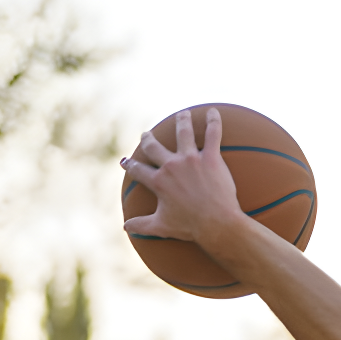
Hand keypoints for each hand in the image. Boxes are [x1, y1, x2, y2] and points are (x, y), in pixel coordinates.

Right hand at [122, 108, 244, 247]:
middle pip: (155, 147)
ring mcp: (191, 159)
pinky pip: (213, 134)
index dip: (129, 165)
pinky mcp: (212, 158)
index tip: (124, 161)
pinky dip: (214, 121)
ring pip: (183, 133)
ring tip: (183, 114)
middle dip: (148, 139)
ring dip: (182, 121)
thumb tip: (125, 228)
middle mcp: (171, 166)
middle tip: (146, 134)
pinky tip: (214, 111)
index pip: (138, 170)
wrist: (216, 223)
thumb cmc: (190, 226)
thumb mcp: (161, 226)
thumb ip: (141, 225)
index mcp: (158, 181)